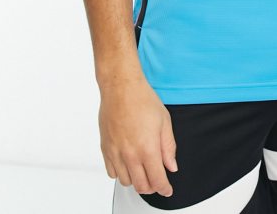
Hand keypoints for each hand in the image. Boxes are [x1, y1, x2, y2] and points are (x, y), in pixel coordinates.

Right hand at [98, 74, 177, 196]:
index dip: (164, 189)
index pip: (157, 180)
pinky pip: (111, 172)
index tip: (167, 189)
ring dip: (136, 181)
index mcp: (148, 148)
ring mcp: (116, 152)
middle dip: (152, 187)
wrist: (121, 87)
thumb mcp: (164, 121)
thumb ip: (168, 147)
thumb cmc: (143, 99)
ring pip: (126, 181)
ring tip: (143, 171)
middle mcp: (130, 154)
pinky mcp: (105, 148)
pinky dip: (120, 173)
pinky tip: (128, 164)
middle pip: (141, 185)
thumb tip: (171, 165)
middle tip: (157, 181)